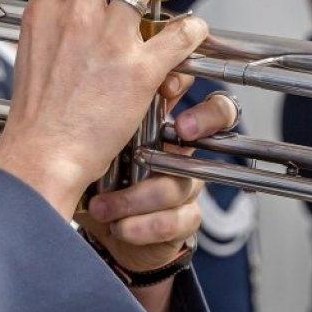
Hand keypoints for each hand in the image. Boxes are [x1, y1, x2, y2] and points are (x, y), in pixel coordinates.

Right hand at [0, 0, 208, 220]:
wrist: (42, 157)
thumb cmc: (35, 119)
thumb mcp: (30, 54)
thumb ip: (50, 26)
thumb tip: (65, 13)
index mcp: (43, 12)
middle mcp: (75, 16)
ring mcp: (109, 40)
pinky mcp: (140, 70)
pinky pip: (181, 31)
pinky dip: (192, 28)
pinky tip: (190, 34)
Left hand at [77, 90, 241, 271]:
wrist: (92, 233)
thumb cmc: (91, 179)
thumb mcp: (94, 140)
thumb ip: (109, 110)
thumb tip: (112, 77)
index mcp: (160, 121)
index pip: (192, 89)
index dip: (190, 84)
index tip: (167, 88)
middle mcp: (180, 147)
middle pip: (220, 118)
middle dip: (204, 118)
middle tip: (181, 128)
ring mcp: (186, 183)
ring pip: (183, 181)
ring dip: (138, 197)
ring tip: (102, 205)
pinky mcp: (183, 220)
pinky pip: (179, 219)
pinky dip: (144, 225)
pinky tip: (119, 226)